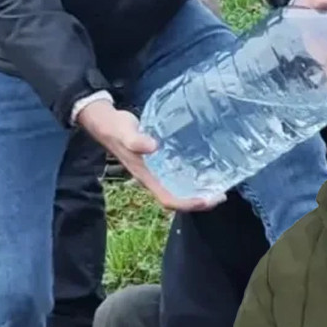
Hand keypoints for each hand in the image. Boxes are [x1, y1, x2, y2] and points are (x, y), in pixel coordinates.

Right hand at [77, 100, 222, 211]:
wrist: (106, 122)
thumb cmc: (115, 128)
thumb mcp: (125, 133)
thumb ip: (136, 140)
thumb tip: (153, 147)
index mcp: (146, 177)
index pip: (169, 200)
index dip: (188, 204)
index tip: (207, 200)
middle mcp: (153, 178)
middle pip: (179, 198)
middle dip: (199, 200)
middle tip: (220, 194)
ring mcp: (157, 171)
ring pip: (180, 188)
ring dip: (198, 190)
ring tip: (218, 185)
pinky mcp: (160, 161)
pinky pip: (178, 174)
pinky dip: (192, 175)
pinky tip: (205, 166)